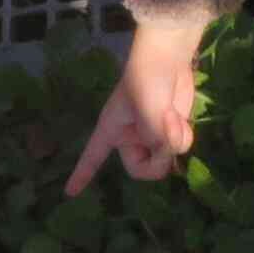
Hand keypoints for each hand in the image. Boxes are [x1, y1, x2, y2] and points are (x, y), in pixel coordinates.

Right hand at [67, 16, 207, 190]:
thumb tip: (168, 155)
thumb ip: (155, 142)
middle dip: (158, 159)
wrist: (168, 58)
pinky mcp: (170, 129)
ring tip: (172, 117)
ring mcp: (151, 135)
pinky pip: (180, 147)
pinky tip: (181, 117)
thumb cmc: (147, 82)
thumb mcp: (147, 114)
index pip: (92, 157)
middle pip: (142, 169)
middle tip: (165, 141)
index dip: (82, 175)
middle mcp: (130, 137)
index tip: (70, 194)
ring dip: (173, 141)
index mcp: (112, 131)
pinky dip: (183, 134)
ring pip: (165, 159)